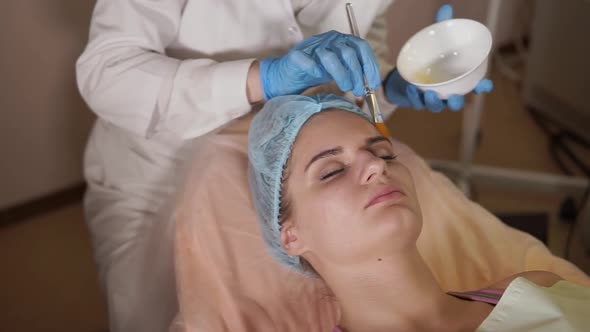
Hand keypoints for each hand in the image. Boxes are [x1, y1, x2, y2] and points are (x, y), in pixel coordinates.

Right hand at [259, 30, 380, 99]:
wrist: (288, 75)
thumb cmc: (316, 72)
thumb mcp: (340, 71)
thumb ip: (354, 73)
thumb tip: (371, 85)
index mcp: (342, 41)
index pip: (362, 47)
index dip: (370, 66)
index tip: (373, 84)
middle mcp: (329, 40)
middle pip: (348, 53)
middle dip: (357, 74)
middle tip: (358, 90)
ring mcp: (312, 46)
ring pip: (331, 57)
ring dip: (341, 74)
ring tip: (345, 88)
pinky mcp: (296, 55)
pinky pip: (308, 61)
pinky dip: (314, 69)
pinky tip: (319, 77)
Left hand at [384, 4, 493, 112]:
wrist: (404, 72)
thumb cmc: (428, 57)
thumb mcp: (435, 41)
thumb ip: (441, 27)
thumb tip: (446, 8)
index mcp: (458, 79)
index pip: (474, 86)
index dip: (482, 87)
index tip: (486, 86)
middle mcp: (447, 92)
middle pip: (457, 103)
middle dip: (457, 103)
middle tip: (454, 98)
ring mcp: (432, 99)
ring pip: (436, 107)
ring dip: (434, 103)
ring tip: (429, 94)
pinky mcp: (417, 102)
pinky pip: (418, 103)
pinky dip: (415, 97)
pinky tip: (411, 89)